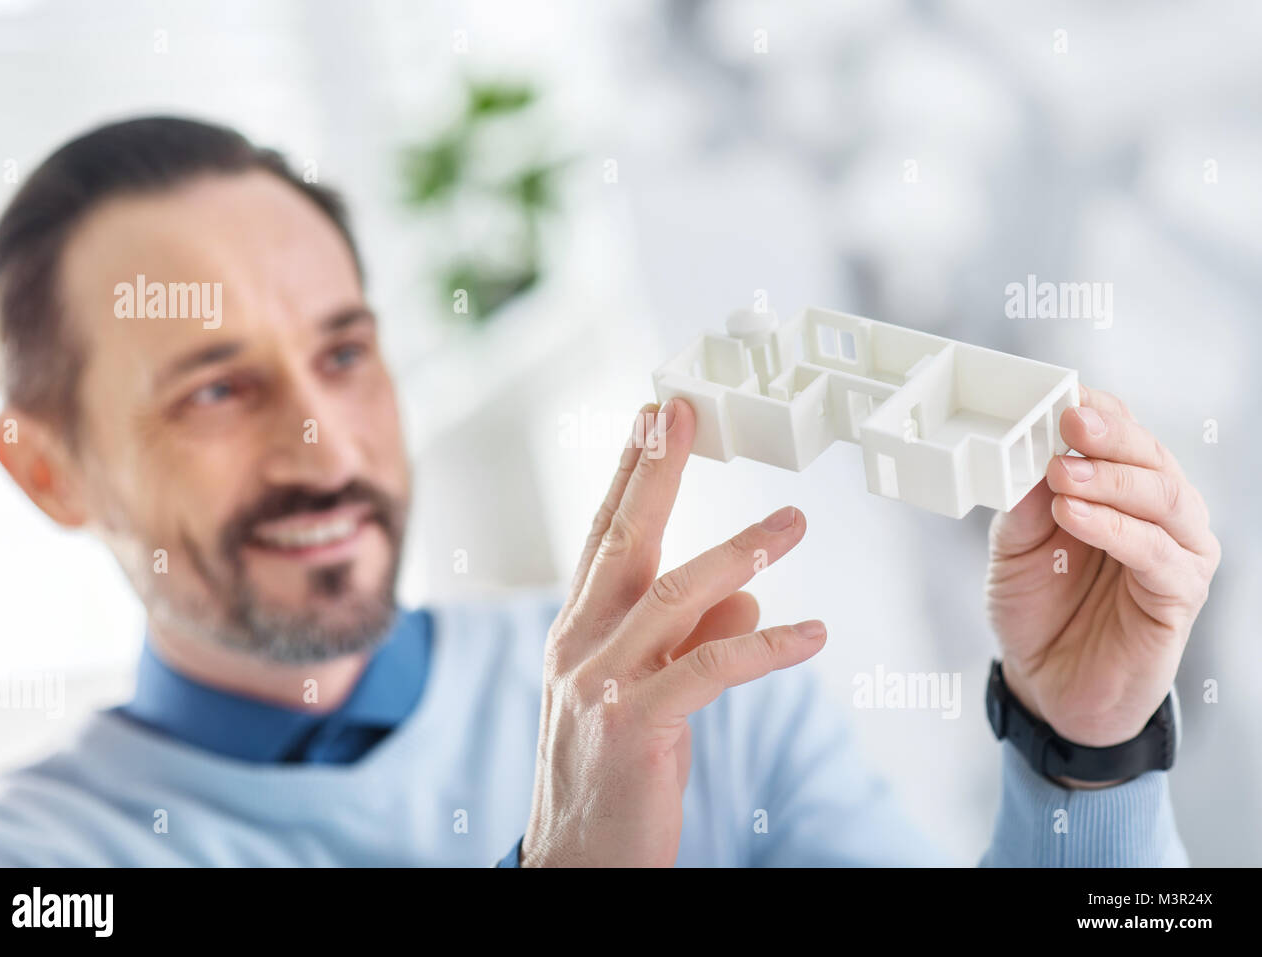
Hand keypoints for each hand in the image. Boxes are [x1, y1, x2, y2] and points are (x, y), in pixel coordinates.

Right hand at [521, 397, 825, 865]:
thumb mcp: (648, 697)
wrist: (576, 867)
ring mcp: (601, 685)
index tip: (655, 419)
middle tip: (684, 413)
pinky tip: (813, 632)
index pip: (603, 538)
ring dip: (738, 550)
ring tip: (794, 520)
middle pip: (622, 541)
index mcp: (577, 634)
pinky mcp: (636, 727)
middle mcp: (579, 647)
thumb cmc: (613, 779)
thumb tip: (749, 595)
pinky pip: (712, 669)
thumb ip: (690, 640)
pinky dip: (767, 645)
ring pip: (672, 595)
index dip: (631, 475)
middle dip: (656, 471)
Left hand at [986, 385, 1219, 773]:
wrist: (1046, 681)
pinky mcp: (1178, 596)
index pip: (1125, 435)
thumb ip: (1025, 504)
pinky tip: (1075, 516)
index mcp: (1122, 490)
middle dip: (1109, 436)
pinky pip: (1156, 554)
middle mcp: (1159, 514)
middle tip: (1068, 424)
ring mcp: (1177, 552)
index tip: (1065, 394)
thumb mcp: (1014, 547)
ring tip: (1062, 473)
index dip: (1100, 410)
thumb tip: (1027, 455)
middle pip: (1151, 458)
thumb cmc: (1038, 607)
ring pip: (1163, 498)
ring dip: (1110, 480)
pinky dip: (1116, 529)